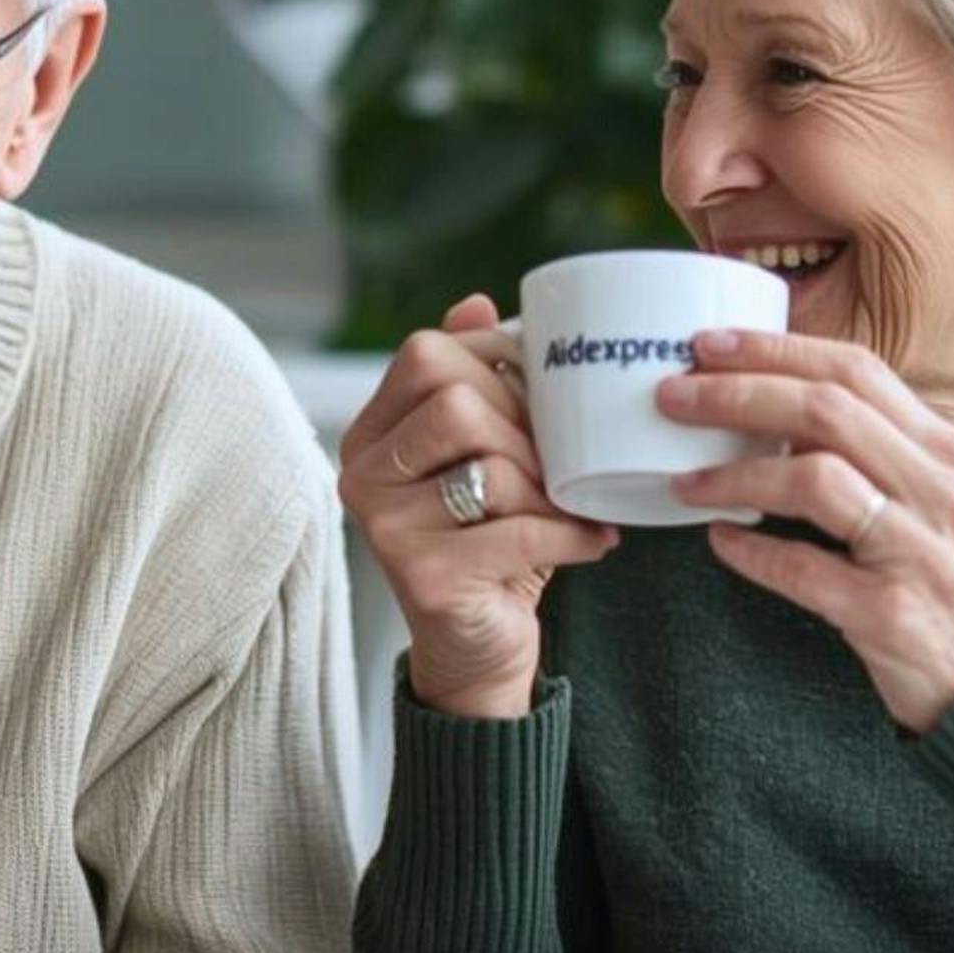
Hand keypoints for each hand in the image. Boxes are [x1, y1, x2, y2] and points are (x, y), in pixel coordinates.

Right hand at [336, 294, 620, 719]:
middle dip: (527, 427)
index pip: (427, 354)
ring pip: (490, 462)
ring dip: (551, 486)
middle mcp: (361, 473)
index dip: (496, 363)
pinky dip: (571, 535)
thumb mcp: (481, 454)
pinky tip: (592, 543)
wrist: (477, 648)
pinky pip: (519, 529)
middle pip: (457, 400)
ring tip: (572, 505)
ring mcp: (384, 527)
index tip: (537, 401)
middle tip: (560, 463)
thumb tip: (477, 304)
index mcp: (370, 432)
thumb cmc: (488, 540)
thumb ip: (473, 380)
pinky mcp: (421, 576)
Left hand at [657, 328, 953, 730]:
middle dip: (736, 394)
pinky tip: (720, 543)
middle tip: (673, 396)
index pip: (855, 371)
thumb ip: (881, 453)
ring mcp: (917, 550)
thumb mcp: (940, 501)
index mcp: (945, 452)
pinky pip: (805, 569)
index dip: (775, 350)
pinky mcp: (891, 613)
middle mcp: (936, 490)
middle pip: (825, 411)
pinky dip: (753, 553)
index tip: (709, 344)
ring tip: (683, 481)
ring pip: (814, 480)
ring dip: (734, 475)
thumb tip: (779, 407)